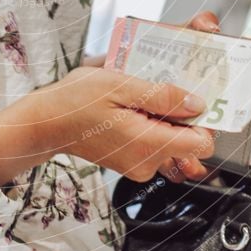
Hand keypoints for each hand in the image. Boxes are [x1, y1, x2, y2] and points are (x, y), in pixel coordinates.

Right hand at [37, 65, 215, 182]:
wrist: (46, 122)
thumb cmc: (75, 101)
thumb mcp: (119, 85)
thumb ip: (161, 96)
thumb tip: (196, 104)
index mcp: (147, 144)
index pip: (202, 143)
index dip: (204, 118)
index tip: (194, 95)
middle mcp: (146, 162)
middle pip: (189, 140)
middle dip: (182, 113)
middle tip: (162, 88)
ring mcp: (138, 165)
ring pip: (172, 140)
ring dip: (165, 117)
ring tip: (142, 95)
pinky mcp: (131, 162)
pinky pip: (155, 143)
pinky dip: (151, 124)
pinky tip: (133, 106)